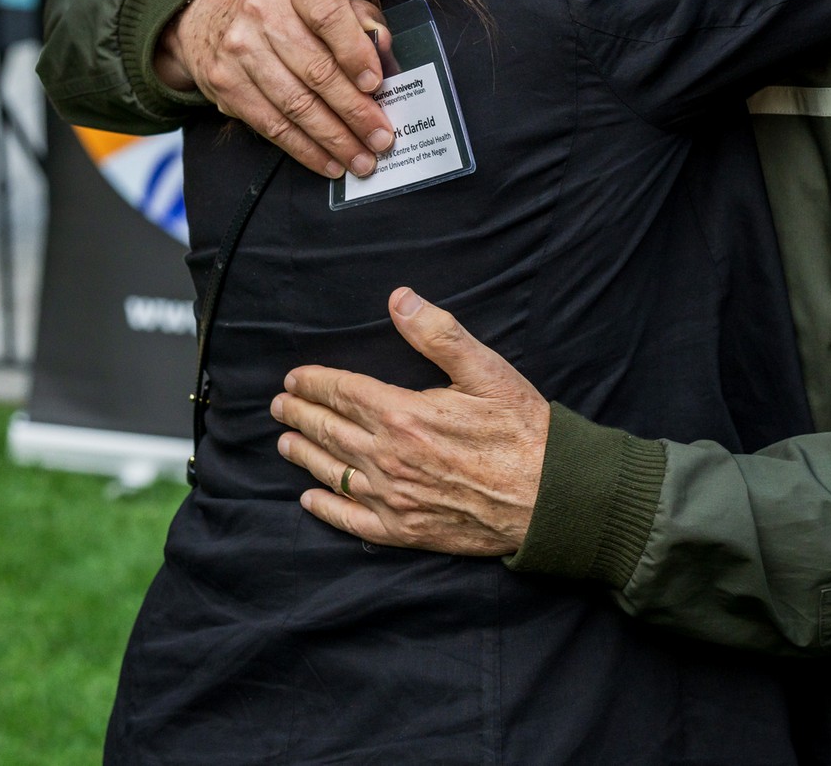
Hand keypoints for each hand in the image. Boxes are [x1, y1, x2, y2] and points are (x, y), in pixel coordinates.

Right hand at [155, 0, 395, 178]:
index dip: (355, 53)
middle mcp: (262, 14)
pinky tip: (328, 162)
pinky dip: (304, 149)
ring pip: (295, 105)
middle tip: (381, 138)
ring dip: (334, 139)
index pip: (328, 17)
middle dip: (355, 111)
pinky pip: (272, 126)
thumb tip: (384, 52)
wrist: (206, 13)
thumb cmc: (281, 7)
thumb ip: (358, 18)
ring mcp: (240, 51)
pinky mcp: (226, 86)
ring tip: (362, 159)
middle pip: (316, 71)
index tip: (376, 84)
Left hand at [271, 287, 549, 554]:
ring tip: (285, 442)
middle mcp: (389, 458)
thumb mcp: (486, 370)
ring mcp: (394, 499)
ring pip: (333, 472)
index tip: (294, 378)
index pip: (343, 392)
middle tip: (279, 406)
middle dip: (299, 415)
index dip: (314, 383)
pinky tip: (311, 499)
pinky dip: (327, 508)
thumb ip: (438, 333)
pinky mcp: (406, 532)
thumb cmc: (523, 431)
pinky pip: (352, 521)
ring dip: (304, 454)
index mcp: (404, 414)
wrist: (551, 497)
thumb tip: (400, 299)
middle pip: (329, 431)